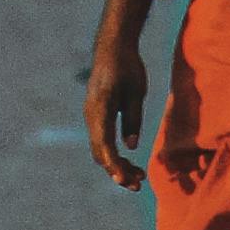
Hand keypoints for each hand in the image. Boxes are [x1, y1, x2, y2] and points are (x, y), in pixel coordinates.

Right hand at [86, 0, 157, 187]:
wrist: (112, 46)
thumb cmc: (127, 66)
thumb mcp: (136, 92)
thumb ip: (132, 119)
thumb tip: (131, 146)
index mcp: (100, 109)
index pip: (104, 145)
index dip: (114, 166)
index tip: (125, 180)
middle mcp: (91, 115)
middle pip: (100, 153)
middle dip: (117, 171)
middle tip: (139, 183)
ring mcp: (91, 115)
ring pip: (99, 149)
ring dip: (115, 164)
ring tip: (138, 175)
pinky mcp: (95, 114)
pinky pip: (101, 140)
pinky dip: (112, 153)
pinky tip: (128, 159)